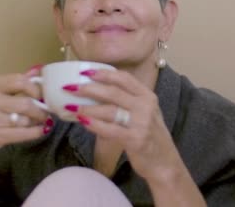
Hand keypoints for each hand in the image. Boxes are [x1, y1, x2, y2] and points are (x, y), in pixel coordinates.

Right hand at [0, 66, 51, 154]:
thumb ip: (15, 84)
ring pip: (25, 119)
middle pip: (25, 103)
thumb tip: (40, 72)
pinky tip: (40, 130)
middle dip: (40, 108)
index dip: (36, 89)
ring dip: (37, 121)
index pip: (20, 81)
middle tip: (45, 111)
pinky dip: (36, 132)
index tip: (42, 95)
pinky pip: (23, 133)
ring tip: (39, 120)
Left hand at [66, 69, 184, 183]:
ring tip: (70, 107)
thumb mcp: (145, 112)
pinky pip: (109, 129)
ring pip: (109, 110)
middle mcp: (146, 106)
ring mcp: (142, 123)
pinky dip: (94, 125)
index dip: (104, 73)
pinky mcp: (135, 140)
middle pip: (113, 92)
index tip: (85, 71)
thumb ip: (127, 101)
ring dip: (87, 108)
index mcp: (147, 96)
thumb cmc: (150, 136)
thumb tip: (95, 91)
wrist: (165, 163)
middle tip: (70, 87)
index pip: (124, 78)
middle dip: (88, 88)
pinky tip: (83, 122)